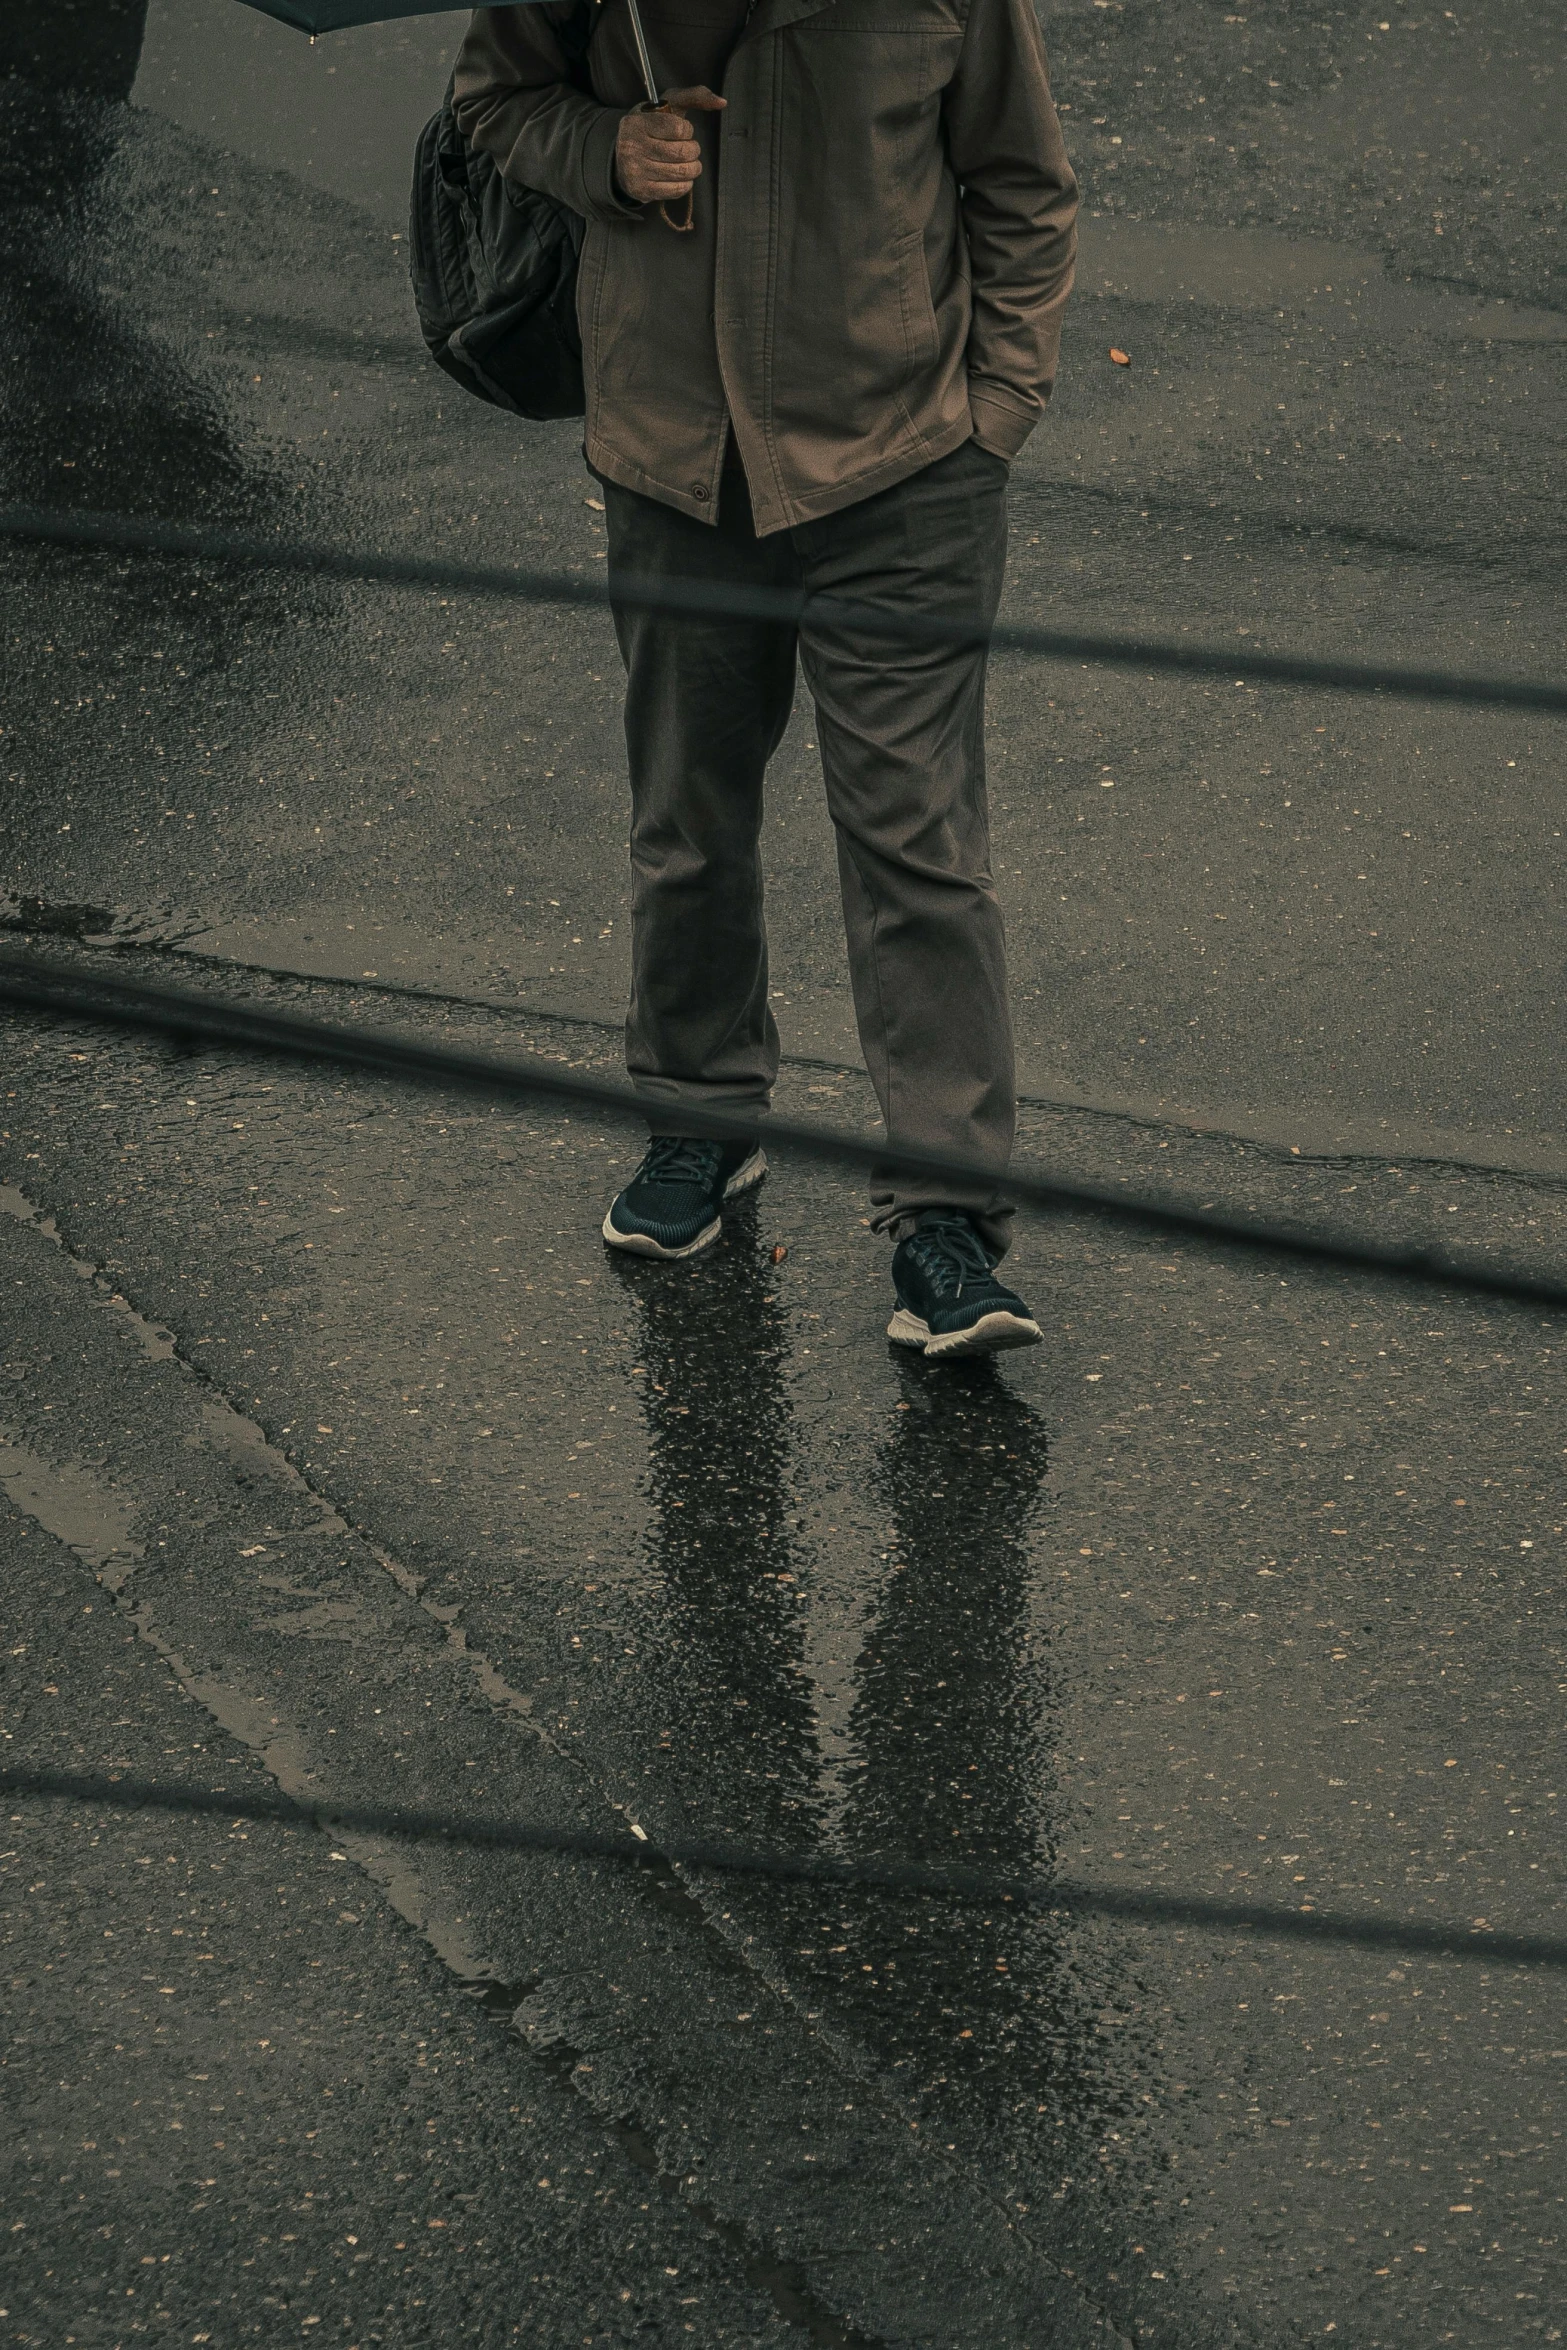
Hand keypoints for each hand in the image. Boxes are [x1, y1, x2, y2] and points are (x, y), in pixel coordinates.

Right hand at [615, 85, 724, 206]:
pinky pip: (676, 190)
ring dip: (693, 168)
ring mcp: (635, 170)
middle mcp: (632, 146)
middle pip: (682, 153)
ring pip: (681, 172)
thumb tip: (722, 102)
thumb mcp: (667, 105)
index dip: (688, 131)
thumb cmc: (652, 126)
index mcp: (637, 122)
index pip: (679, 129)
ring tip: (690, 163)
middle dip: (694, 151)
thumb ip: (694, 96)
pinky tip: (681, 177)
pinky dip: (685, 184)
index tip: (683, 131)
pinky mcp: (641, 190)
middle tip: (690, 149)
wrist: (622, 157)